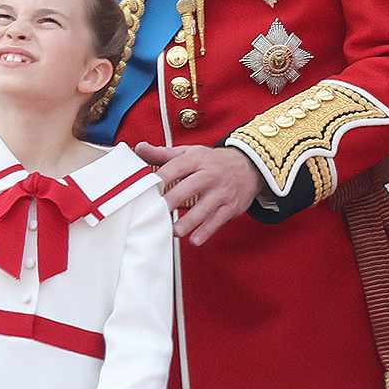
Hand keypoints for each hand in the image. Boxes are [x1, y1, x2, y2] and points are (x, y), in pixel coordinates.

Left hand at [134, 143, 262, 245]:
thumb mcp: (190, 152)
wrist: (250, 166)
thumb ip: (163, 153)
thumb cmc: (213, 161)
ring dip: (188, 222)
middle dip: (172, 201)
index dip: (160, 178)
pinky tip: (194, 240)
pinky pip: (218, 221)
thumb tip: (139, 148)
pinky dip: (206, 231)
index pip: (175, 168)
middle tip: (155, 212)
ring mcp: (222, 192)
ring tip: (173, 231)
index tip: (145, 189)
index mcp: (197, 160)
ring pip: (204, 208)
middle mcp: (210, 175)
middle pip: (188, 188)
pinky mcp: (231, 207)